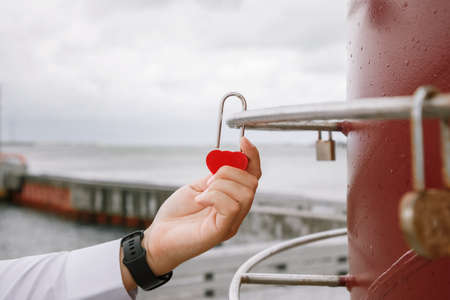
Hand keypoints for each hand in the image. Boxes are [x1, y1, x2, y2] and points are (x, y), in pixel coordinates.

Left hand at [120, 137, 260, 290]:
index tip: (244, 141)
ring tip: (204, 191)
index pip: (252, 176)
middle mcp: (236, 212)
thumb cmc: (176, 216)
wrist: (159, 237)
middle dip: (229, 172)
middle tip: (208, 180)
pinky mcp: (222, 231)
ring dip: (221, 185)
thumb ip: (215, 177)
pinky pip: (231, 207)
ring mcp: (231, 222)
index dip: (252, 157)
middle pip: (251, 183)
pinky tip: (200, 200)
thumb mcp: (196, 188)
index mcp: (231, 199)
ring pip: (245, 193)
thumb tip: (228, 161)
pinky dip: (214, 197)